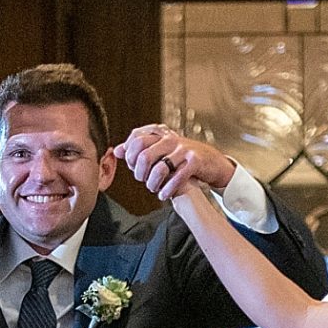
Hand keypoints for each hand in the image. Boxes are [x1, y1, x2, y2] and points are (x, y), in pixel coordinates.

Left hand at [118, 125, 234, 201]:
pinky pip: (176, 178)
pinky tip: (164, 194)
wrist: (211, 160)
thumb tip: (117, 151)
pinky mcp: (195, 162)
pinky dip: (167, 190)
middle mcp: (170, 139)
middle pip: (144, 155)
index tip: (133, 166)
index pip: (136, 139)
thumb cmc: (182, 156)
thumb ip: (139, 148)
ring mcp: (183, 150)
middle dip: (140, 172)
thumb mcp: (161, 148)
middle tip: (142, 180)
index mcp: (160, 134)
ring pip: (159, 169)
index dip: (130, 155)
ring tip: (153, 189)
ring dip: (152, 184)